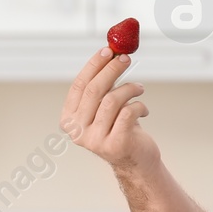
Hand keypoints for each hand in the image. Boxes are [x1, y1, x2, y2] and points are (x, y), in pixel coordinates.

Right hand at [60, 47, 158, 173]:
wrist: (135, 160)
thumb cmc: (119, 129)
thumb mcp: (104, 107)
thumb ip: (102, 86)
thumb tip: (111, 54)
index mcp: (69, 120)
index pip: (78, 86)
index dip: (93, 66)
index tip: (108, 51)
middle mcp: (77, 131)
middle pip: (94, 91)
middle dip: (112, 70)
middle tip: (126, 59)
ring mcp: (95, 140)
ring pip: (112, 100)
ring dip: (129, 88)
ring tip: (139, 88)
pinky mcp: (115, 144)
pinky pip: (128, 113)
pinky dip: (139, 105)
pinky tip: (143, 109)